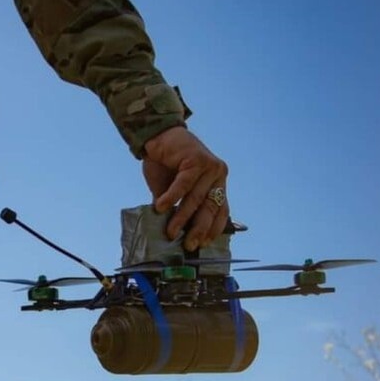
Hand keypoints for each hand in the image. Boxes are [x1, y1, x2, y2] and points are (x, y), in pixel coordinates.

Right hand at [143, 126, 228, 250]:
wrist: (157, 135)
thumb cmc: (165, 163)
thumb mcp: (172, 190)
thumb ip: (176, 206)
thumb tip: (172, 232)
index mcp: (217, 183)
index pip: (221, 210)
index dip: (213, 228)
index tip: (203, 244)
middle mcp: (218, 174)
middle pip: (211, 207)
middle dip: (199, 228)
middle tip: (189, 245)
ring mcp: (209, 167)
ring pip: (196, 199)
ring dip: (181, 217)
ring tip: (170, 231)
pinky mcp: (196, 160)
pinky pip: (184, 185)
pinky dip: (171, 198)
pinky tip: (161, 207)